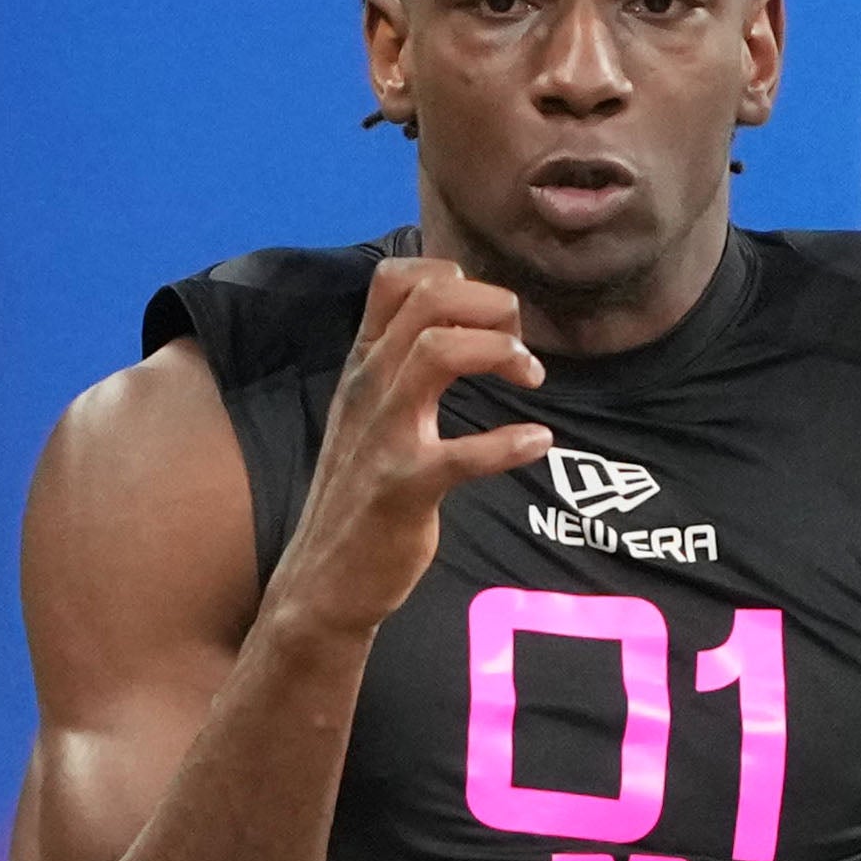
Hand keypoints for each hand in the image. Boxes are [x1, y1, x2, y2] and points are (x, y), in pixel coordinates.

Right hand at [262, 255, 556, 643]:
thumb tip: (457, 324)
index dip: (456, 279)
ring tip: (530, 379)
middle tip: (520, 348)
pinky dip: (510, 443)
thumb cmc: (358, 495)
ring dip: (501, 354)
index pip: (396, 279)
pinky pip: (462, 454)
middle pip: (429, 300)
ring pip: (438, 351)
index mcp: (363, 366)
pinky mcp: (404, 489)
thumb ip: (401, 367)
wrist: (323, 581)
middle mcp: (369, 388)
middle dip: (493, 307)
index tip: (489, 319)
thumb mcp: (369, 416)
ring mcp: (384, 436)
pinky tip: (536, 443)